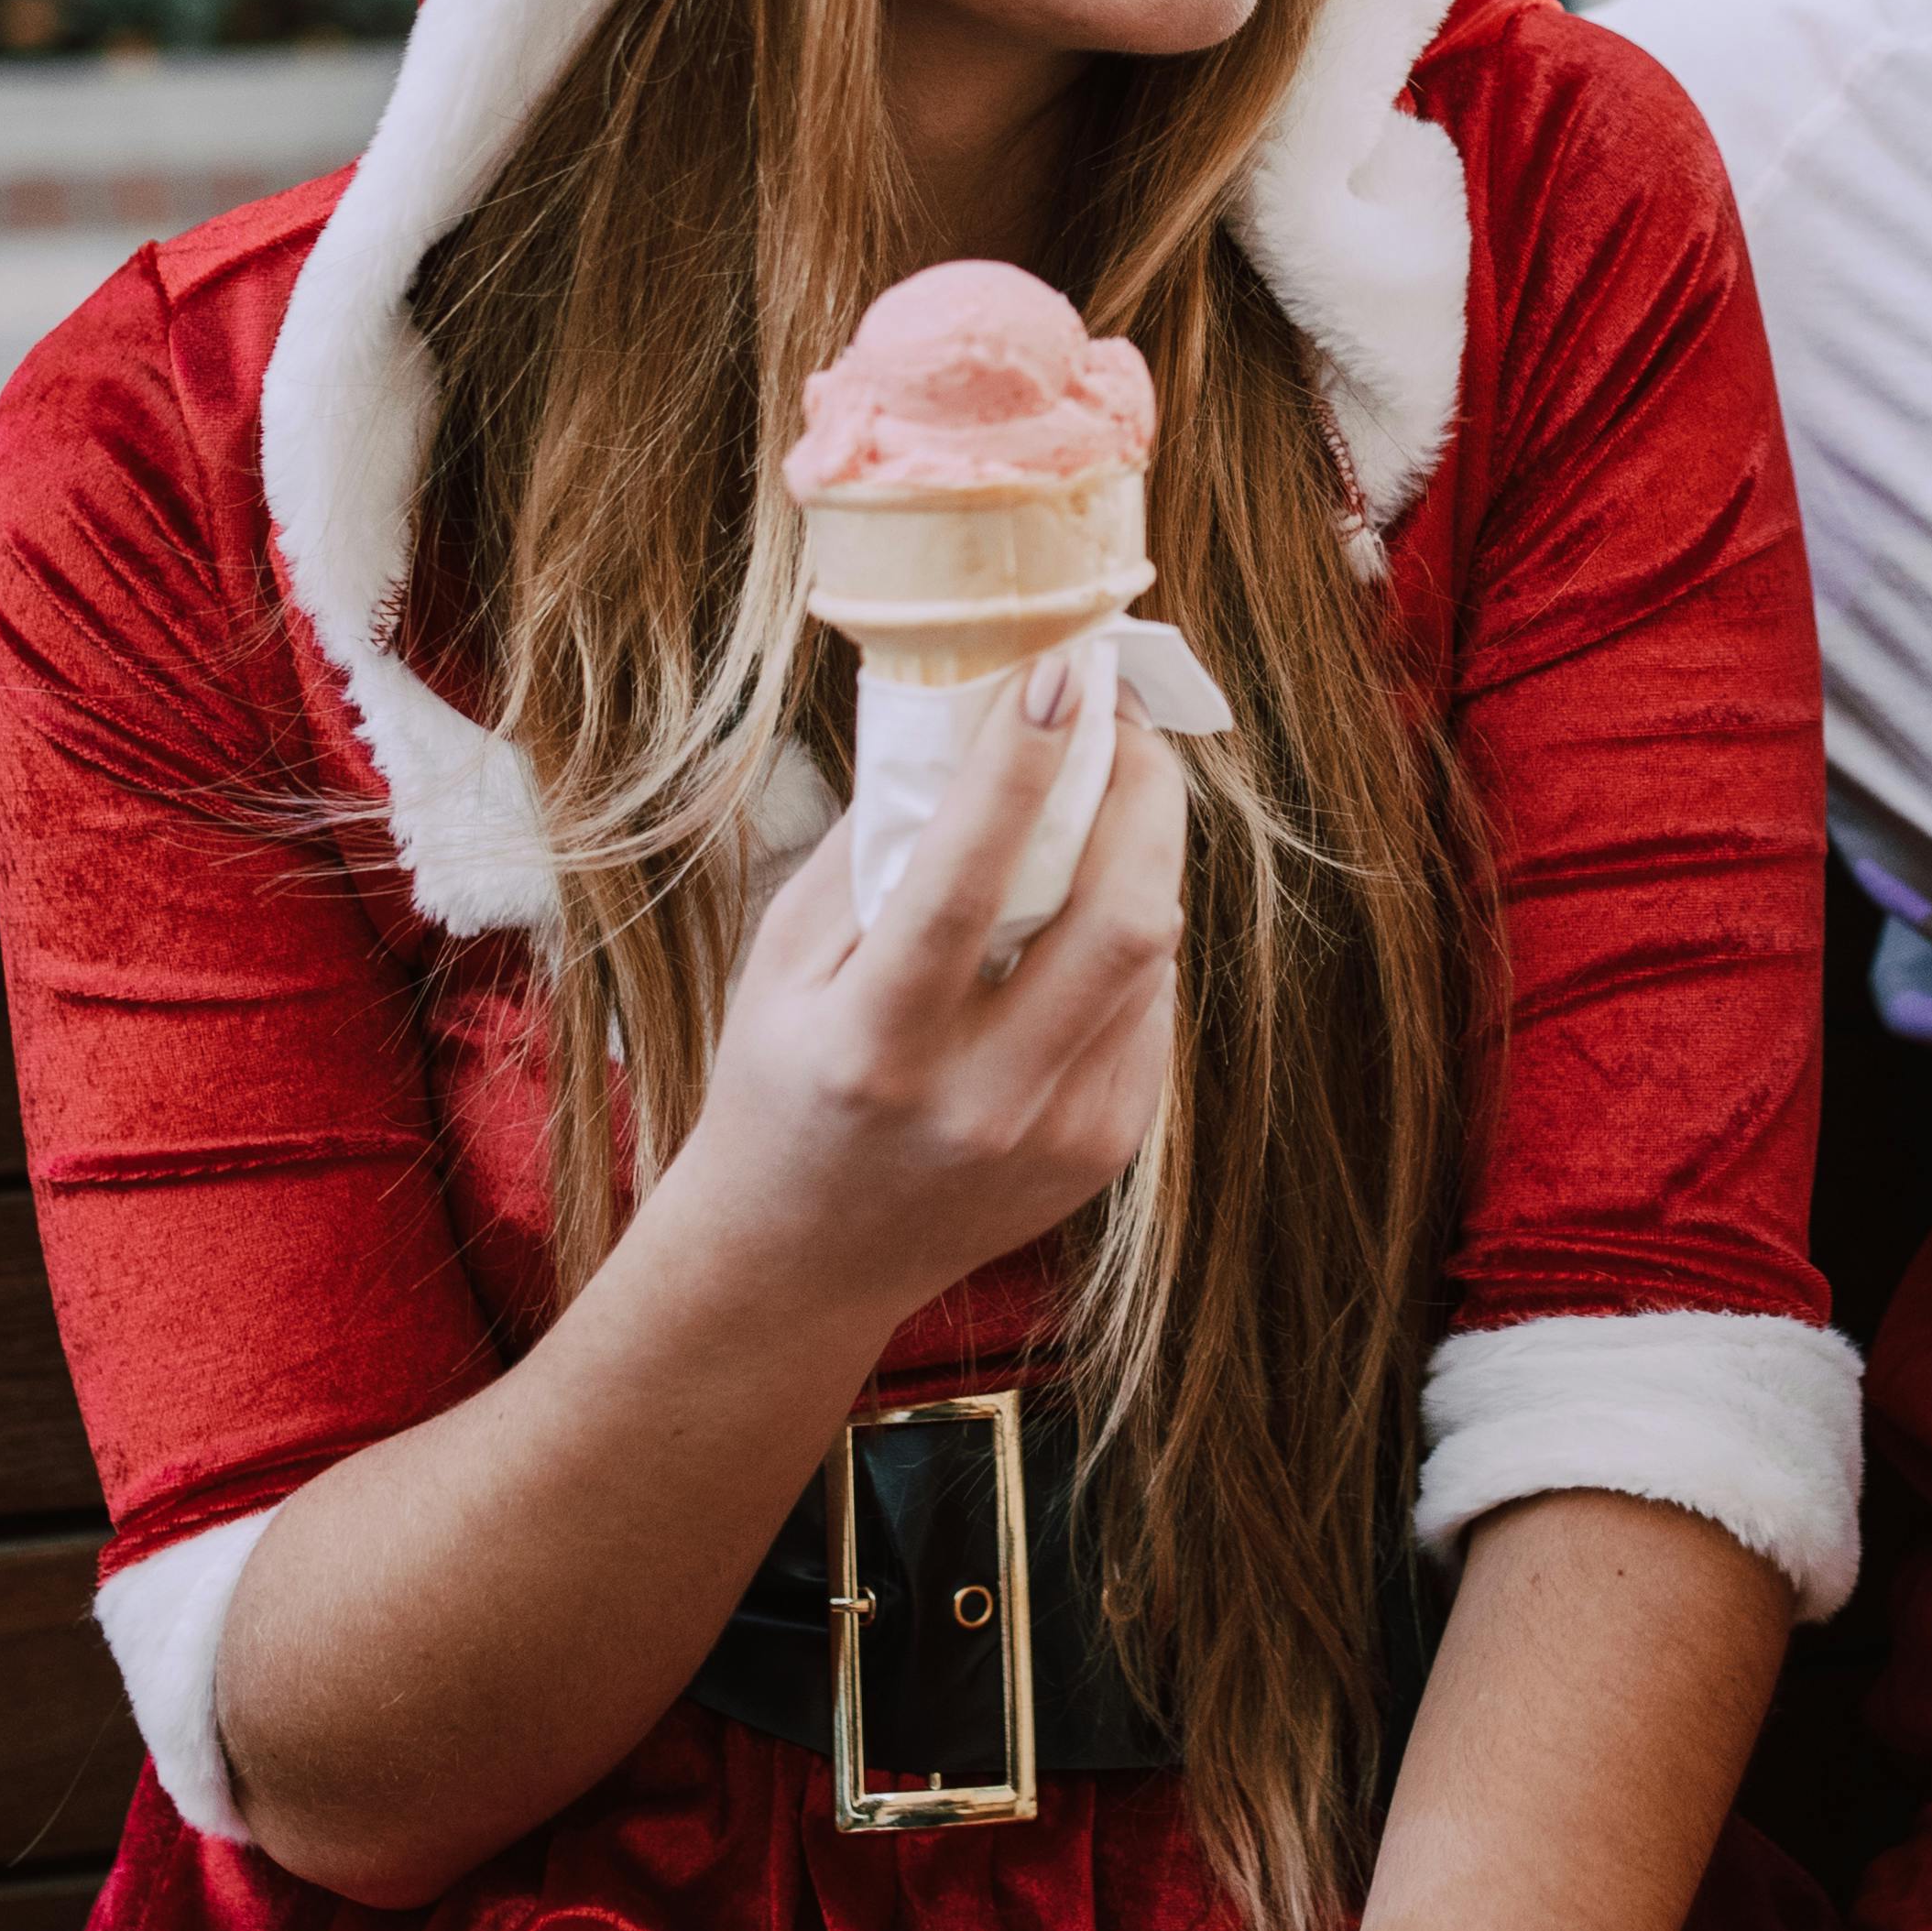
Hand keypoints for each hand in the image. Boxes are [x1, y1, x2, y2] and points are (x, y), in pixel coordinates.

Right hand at [654, 639, 1187, 1332]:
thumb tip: (968, 714)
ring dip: (1144, 854)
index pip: (965, 888)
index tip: (1059, 671)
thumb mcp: (785, 961)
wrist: (804, 1259)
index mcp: (872, 1046)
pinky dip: (1133, 933)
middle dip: (1141, 796)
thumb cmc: (780, 1081)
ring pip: (1151, 955)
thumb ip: (876, 846)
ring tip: (1108, 793)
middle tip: (1120, 721)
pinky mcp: (1107, 1151)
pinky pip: (1150, 1006)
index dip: (1021, 769)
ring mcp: (1056, 1137)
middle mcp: (977, 1101)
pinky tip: (1092, 905)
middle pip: (1117, 923)